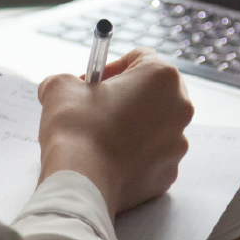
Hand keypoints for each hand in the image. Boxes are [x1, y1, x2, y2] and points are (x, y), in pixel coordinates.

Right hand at [37, 47, 193, 219]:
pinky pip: (152, 156)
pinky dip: (134, 155)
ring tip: (101, 136)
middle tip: (97, 107)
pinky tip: (109, 158)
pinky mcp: (169, 173)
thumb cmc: (76, 128)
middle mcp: (179, 108)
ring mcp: (177, 144)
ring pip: (154, 126)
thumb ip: (69, 79)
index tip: (92, 84)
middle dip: (126, 96)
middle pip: (153, 92)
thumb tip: (65, 87)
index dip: (111, 68)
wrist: (81, 181)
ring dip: (132, 126)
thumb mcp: (60, 86)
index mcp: (162, 77)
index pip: (139, 58)